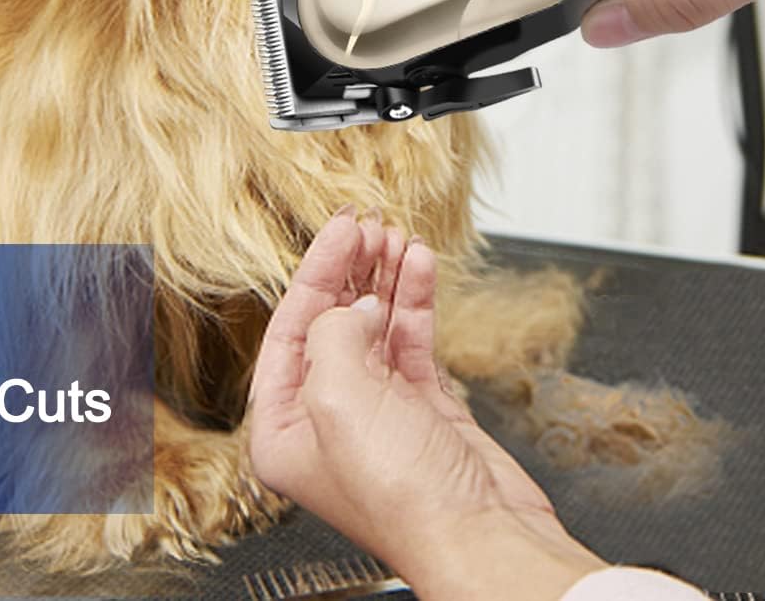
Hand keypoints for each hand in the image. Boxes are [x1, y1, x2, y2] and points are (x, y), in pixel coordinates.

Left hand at [248, 210, 602, 600]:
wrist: (483, 537)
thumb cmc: (404, 496)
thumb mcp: (339, 394)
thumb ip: (332, 333)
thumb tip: (356, 306)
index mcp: (281, 429)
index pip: (289, 329)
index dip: (316, 272)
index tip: (340, 229)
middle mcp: (323, 420)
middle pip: (331, 321)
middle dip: (351, 269)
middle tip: (368, 225)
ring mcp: (376, 413)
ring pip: (374, 325)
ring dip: (386, 278)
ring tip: (398, 238)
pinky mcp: (423, 409)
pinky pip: (411, 339)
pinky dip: (416, 300)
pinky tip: (420, 266)